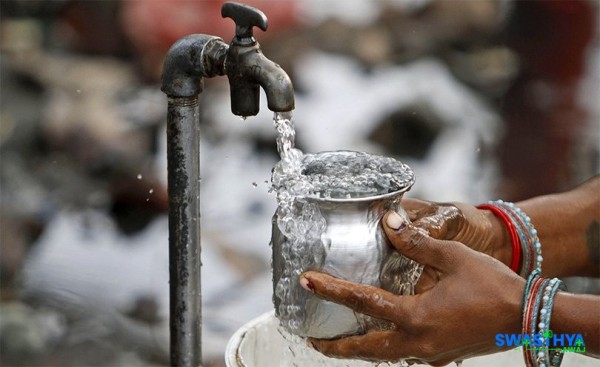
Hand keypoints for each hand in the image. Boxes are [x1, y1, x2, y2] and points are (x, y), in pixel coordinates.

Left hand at [300, 211, 524, 365]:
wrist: (528, 318)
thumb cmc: (494, 286)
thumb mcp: (454, 257)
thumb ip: (417, 241)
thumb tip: (388, 220)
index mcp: (416, 316)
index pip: (363, 301)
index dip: (331, 290)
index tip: (306, 282)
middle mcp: (417, 342)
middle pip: (364, 348)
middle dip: (335, 345)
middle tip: (311, 336)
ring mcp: (429, 354)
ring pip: (382, 356)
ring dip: (357, 349)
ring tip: (336, 341)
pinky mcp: (440, 356)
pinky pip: (402, 355)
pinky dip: (383, 348)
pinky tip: (381, 336)